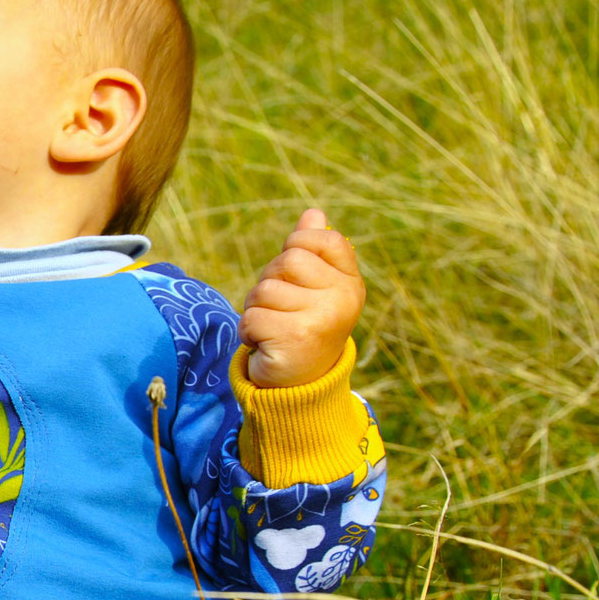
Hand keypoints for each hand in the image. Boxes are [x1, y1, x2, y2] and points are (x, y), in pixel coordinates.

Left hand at [239, 209, 364, 387]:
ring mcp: (322, 320)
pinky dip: (248, 332)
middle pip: (286, 262)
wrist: (299, 386)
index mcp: (350, 282)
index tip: (296, 280)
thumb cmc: (301, 327)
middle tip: (280, 311)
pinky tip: (266, 346)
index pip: (319, 238)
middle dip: (269, 284)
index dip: (295, 249)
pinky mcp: (294, 339)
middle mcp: (343, 299)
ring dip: (255, 310)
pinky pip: (250, 317)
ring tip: (273, 330)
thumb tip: (313, 213)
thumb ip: (311, 250)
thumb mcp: (311, 287)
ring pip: (263, 290)